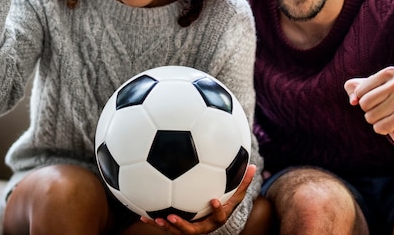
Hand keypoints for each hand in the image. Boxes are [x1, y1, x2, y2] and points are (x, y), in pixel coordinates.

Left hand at [139, 164, 256, 233]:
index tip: (213, 200)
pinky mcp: (177, 226)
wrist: (214, 218)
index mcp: (216, 217)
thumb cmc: (224, 201)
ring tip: (155, 218)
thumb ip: (243, 182)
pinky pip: (165, 224)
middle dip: (182, 225)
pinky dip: (152, 220)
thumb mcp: (235, 194)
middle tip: (171, 216)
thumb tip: (254, 166)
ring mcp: (190, 228)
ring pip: (176, 231)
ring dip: (165, 226)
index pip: (219, 216)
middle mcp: (202, 226)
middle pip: (193, 230)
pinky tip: (140, 213)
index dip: (216, 210)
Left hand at [344, 66, 393, 142]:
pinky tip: (392, 124)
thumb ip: (352, 88)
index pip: (359, 91)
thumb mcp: (366, 87)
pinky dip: (381, 129)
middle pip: (364, 103)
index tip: (376, 97)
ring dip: (374, 119)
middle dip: (367, 110)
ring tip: (387, 114)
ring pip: (370, 117)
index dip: (362, 98)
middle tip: (381, 107)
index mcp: (390, 72)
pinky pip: (379, 127)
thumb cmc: (384, 98)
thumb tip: (353, 100)